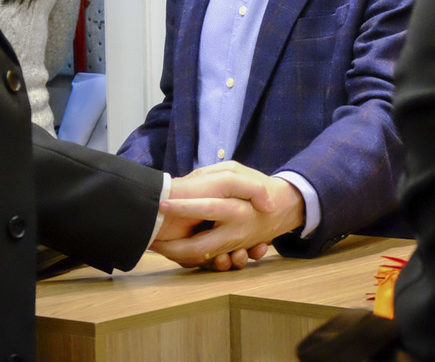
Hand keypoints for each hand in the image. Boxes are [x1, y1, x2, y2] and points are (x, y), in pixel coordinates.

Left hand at [151, 162, 304, 269]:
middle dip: (173, 248)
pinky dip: (190, 259)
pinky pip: (209, 262)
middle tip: (152, 241)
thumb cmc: (255, 185)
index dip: (184, 207)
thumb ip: (220, 177)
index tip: (162, 204)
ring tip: (158, 248)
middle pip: (200, 248)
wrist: (283, 207)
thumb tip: (193, 183)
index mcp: (236, 209)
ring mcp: (231, 246)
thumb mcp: (238, 172)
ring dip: (180, 257)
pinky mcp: (229, 252)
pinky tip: (173, 252)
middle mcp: (233, 233)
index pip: (208, 208)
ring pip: (203, 260)